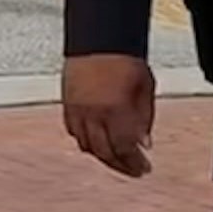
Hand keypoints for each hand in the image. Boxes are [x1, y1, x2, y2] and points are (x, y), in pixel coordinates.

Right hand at [62, 54, 157, 178]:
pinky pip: (74, 133)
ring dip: (103, 156)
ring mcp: (78, 111)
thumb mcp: (146, 89)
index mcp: (116, 111)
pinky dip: (86, 142)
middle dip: (120, 165)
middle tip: (132, 171)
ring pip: (87, 145)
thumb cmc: (126, 61)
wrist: (100, 40)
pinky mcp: (67, 105)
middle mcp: (94, 114)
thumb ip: (145, 118)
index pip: (125, 148)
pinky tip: (97, 142)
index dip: (135, 163)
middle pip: (105, 152)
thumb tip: (144, 143)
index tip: (144, 169)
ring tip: (116, 158)